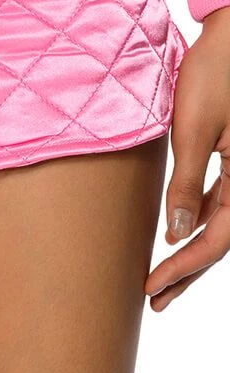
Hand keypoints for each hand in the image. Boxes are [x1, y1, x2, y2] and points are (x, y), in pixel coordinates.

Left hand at [145, 4, 229, 309]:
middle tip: (154, 301)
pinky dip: (200, 219)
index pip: (217, 238)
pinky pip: (222, 199)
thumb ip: (186, 182)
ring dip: (193, 250)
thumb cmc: (212, 71)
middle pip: (223, 238)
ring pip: (222, 222)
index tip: (151, 287)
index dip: (184, 267)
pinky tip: (179, 231)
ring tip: (163, 278)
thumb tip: (175, 234)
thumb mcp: (192, 127)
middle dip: (188, 272)